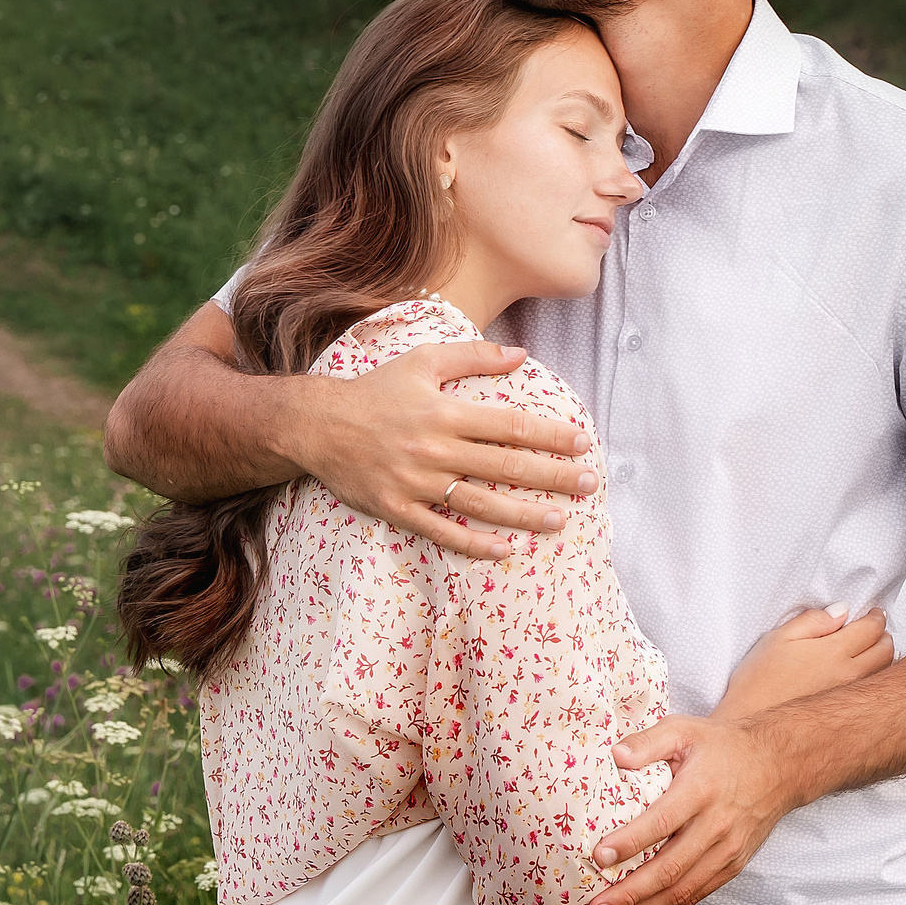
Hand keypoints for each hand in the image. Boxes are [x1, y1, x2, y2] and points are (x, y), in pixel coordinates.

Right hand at [297, 339, 597, 558]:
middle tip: (588, 484)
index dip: (549, 435)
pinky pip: (442, 532)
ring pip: (481, 503)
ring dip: (524, 514)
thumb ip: (473, 356)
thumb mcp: (422, 361)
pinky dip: (476, 544)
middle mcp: (434, 448)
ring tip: (560, 521)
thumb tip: (521, 354)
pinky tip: (507, 550)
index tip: (581, 444)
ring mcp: (416, 483)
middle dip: (552, 476)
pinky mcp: (398, 509)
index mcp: (444, 412)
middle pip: (505, 466)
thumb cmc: (375, 390)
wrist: (317, 425)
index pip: (510, 425)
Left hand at [586, 714, 793, 904]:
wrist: (776, 764)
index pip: (662, 821)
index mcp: (701, 790)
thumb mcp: (685, 729)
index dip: (630, 842)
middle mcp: (716, 826)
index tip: (599, 856)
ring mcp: (727, 850)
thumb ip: (648, 741)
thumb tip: (615, 756)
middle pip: (670, 868)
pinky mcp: (732, 865)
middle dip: (630, 892)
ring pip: (683, 890)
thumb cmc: (723, 747)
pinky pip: (697, 894)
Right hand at [709, 604, 892, 725]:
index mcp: (833, 652)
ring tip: (873, 650)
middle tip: (876, 629)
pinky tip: (865, 676)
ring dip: (885, 656)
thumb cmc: (759, 681)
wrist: (750, 721)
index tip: (873, 613)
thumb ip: (813, 621)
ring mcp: (851, 698)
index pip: (871, 628)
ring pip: (885, 672)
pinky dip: (879, 677)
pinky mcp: (847, 715)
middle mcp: (849, 675)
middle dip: (884, 634)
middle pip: (886, 649)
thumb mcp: (778, 638)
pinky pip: (874, 692)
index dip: (876, 617)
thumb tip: (842, 611)